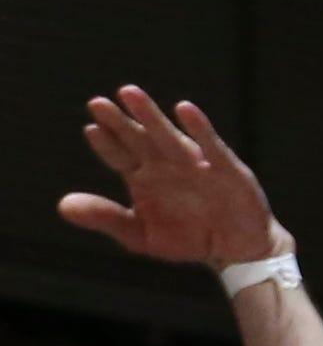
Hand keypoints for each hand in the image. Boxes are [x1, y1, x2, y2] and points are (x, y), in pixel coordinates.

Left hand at [60, 87, 281, 270]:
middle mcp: (165, 163)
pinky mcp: (225, 168)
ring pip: (168, 136)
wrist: (236, 250)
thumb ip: (105, 217)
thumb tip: (63, 206)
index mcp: (142, 176)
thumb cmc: (187, 239)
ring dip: (149, 116)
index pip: (118, 154)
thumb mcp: (140, 236)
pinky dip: (199, 128)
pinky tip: (184, 110)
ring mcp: (194, 163)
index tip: (92, 129)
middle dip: (120, 121)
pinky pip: (210, 145)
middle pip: (138, 138)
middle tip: (98, 103)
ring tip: (129, 94)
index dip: (106, 143)